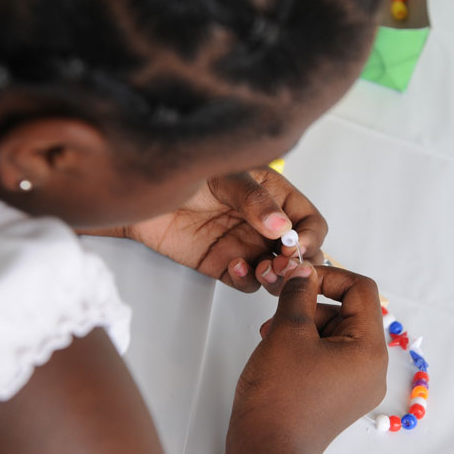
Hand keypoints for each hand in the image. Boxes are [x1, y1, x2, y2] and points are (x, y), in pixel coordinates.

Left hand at [112, 168, 327, 292]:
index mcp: (274, 194)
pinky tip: (235, 266)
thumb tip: (282, 226)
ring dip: (275, 276)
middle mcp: (264, 222)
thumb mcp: (225, 176)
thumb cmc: (183, 172)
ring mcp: (245, 245)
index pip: (309, 220)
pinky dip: (246, 280)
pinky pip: (246, 281)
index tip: (298, 244)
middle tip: (282, 264)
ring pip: (276, 271)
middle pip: (299, 252)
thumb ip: (254, 200)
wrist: (142, 193)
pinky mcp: (223, 264)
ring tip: (263, 269)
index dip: (311, 235)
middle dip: (297, 263)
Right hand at [224, 264, 387, 453]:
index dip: (330, 276)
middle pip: (350, 312)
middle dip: (313, 304)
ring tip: (272, 334)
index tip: (299, 277)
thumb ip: (299, 293)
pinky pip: (330, 356)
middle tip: (279, 307)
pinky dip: (307, 345)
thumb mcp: (288, 331)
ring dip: (306, 324)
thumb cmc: (279, 395)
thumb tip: (304, 272)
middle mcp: (372, 369)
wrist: (266, 451)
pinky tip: (279, 350)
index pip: (362, 290)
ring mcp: (357, 386)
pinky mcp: (340, 397)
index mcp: (369, 350)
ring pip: (337, 334)